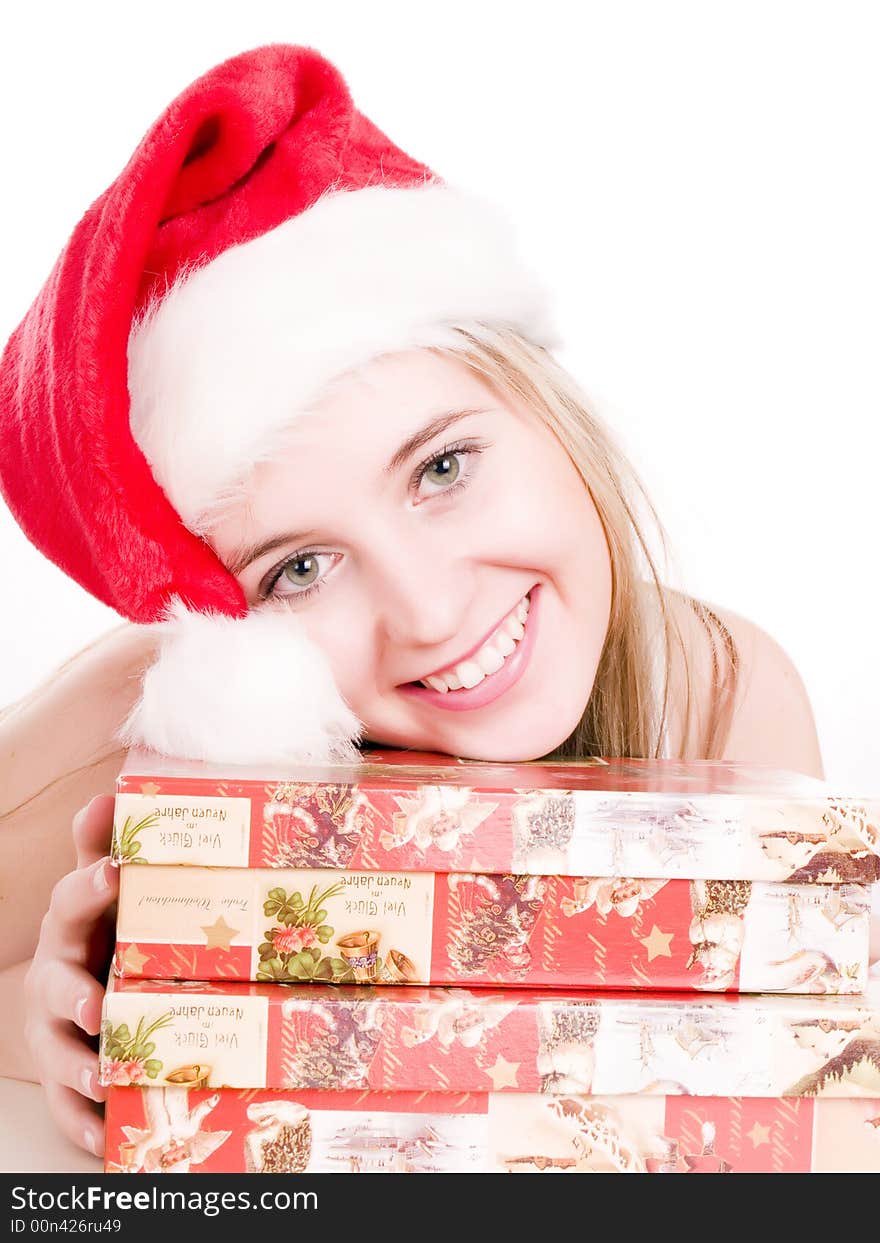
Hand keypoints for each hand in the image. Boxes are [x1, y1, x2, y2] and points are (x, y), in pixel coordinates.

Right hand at [23, 794, 118, 1156]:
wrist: (70, 995)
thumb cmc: (97, 932)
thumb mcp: (100, 893)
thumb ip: (103, 850)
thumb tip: (108, 796)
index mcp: (69, 927)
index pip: (73, 901)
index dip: (91, 886)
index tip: (115, 871)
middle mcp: (54, 980)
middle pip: (57, 987)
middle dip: (74, 997)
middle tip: (97, 1006)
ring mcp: (53, 1034)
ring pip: (59, 1054)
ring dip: (79, 1070)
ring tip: (105, 1080)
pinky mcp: (62, 1080)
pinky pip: (70, 1111)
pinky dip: (87, 1128)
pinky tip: (108, 1141)